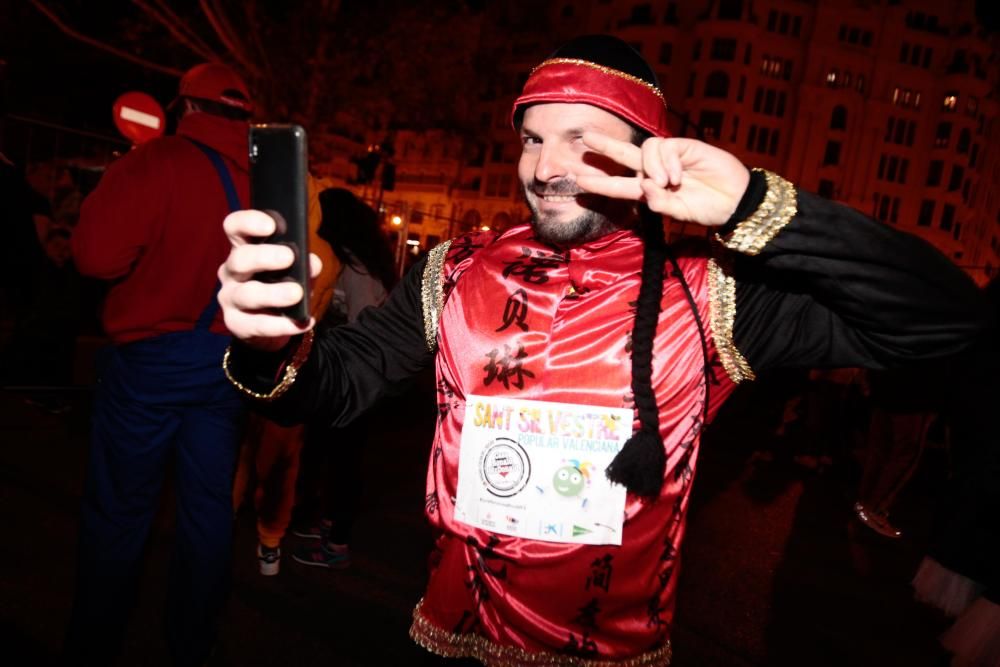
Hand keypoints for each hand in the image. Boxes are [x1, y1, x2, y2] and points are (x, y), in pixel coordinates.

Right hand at [218, 210, 322, 351]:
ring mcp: (230, 298)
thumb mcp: (296, 272)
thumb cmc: (281, 286)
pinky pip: (257, 324)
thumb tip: (313, 263)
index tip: (271, 225)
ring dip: (274, 293)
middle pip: (240, 259)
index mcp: (243, 249)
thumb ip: (304, 265)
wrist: (271, 326)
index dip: (248, 222)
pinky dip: (282, 324)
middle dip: (264, 257)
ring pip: (247, 294)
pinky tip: (303, 322)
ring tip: (297, 293)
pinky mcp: (236, 324)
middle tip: (289, 257)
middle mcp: (231, 271)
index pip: (235, 227)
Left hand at [576, 134, 750, 225]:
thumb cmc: (708, 209)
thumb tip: (644, 187)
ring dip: (651, 167)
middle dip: (605, 147)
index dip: (600, 183)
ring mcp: (670, 157)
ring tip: (667, 182)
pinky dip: (668, 162)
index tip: (578, 182)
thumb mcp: (679, 213)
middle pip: (624, 154)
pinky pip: (665, 147)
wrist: (735, 200)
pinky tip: (679, 174)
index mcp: (649, 189)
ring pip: (645, 150)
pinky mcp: (685, 146)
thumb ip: (659, 204)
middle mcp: (655, 171)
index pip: (619, 184)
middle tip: (585, 139)